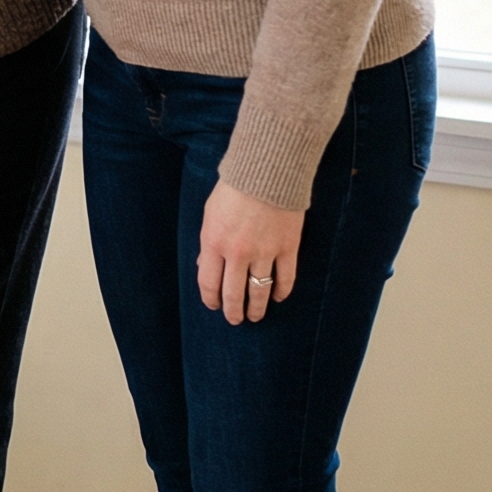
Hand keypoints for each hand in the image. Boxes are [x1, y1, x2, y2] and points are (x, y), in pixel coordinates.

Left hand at [197, 178, 302, 323]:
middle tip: (236, 320)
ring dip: (257, 307)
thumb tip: (203, 267)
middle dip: (233, 311)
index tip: (214, 306)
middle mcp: (237, 253)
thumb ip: (208, 242)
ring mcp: (264, 252)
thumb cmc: (234, 189)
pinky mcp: (287, 247)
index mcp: (213, 243)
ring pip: (260, 291)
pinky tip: (280, 297)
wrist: (267, 171)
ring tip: (255, 316)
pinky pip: (285, 278)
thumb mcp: (210, 214)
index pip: (208, 283)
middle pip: (234, 293)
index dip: (211, 299)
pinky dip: (282, 291)